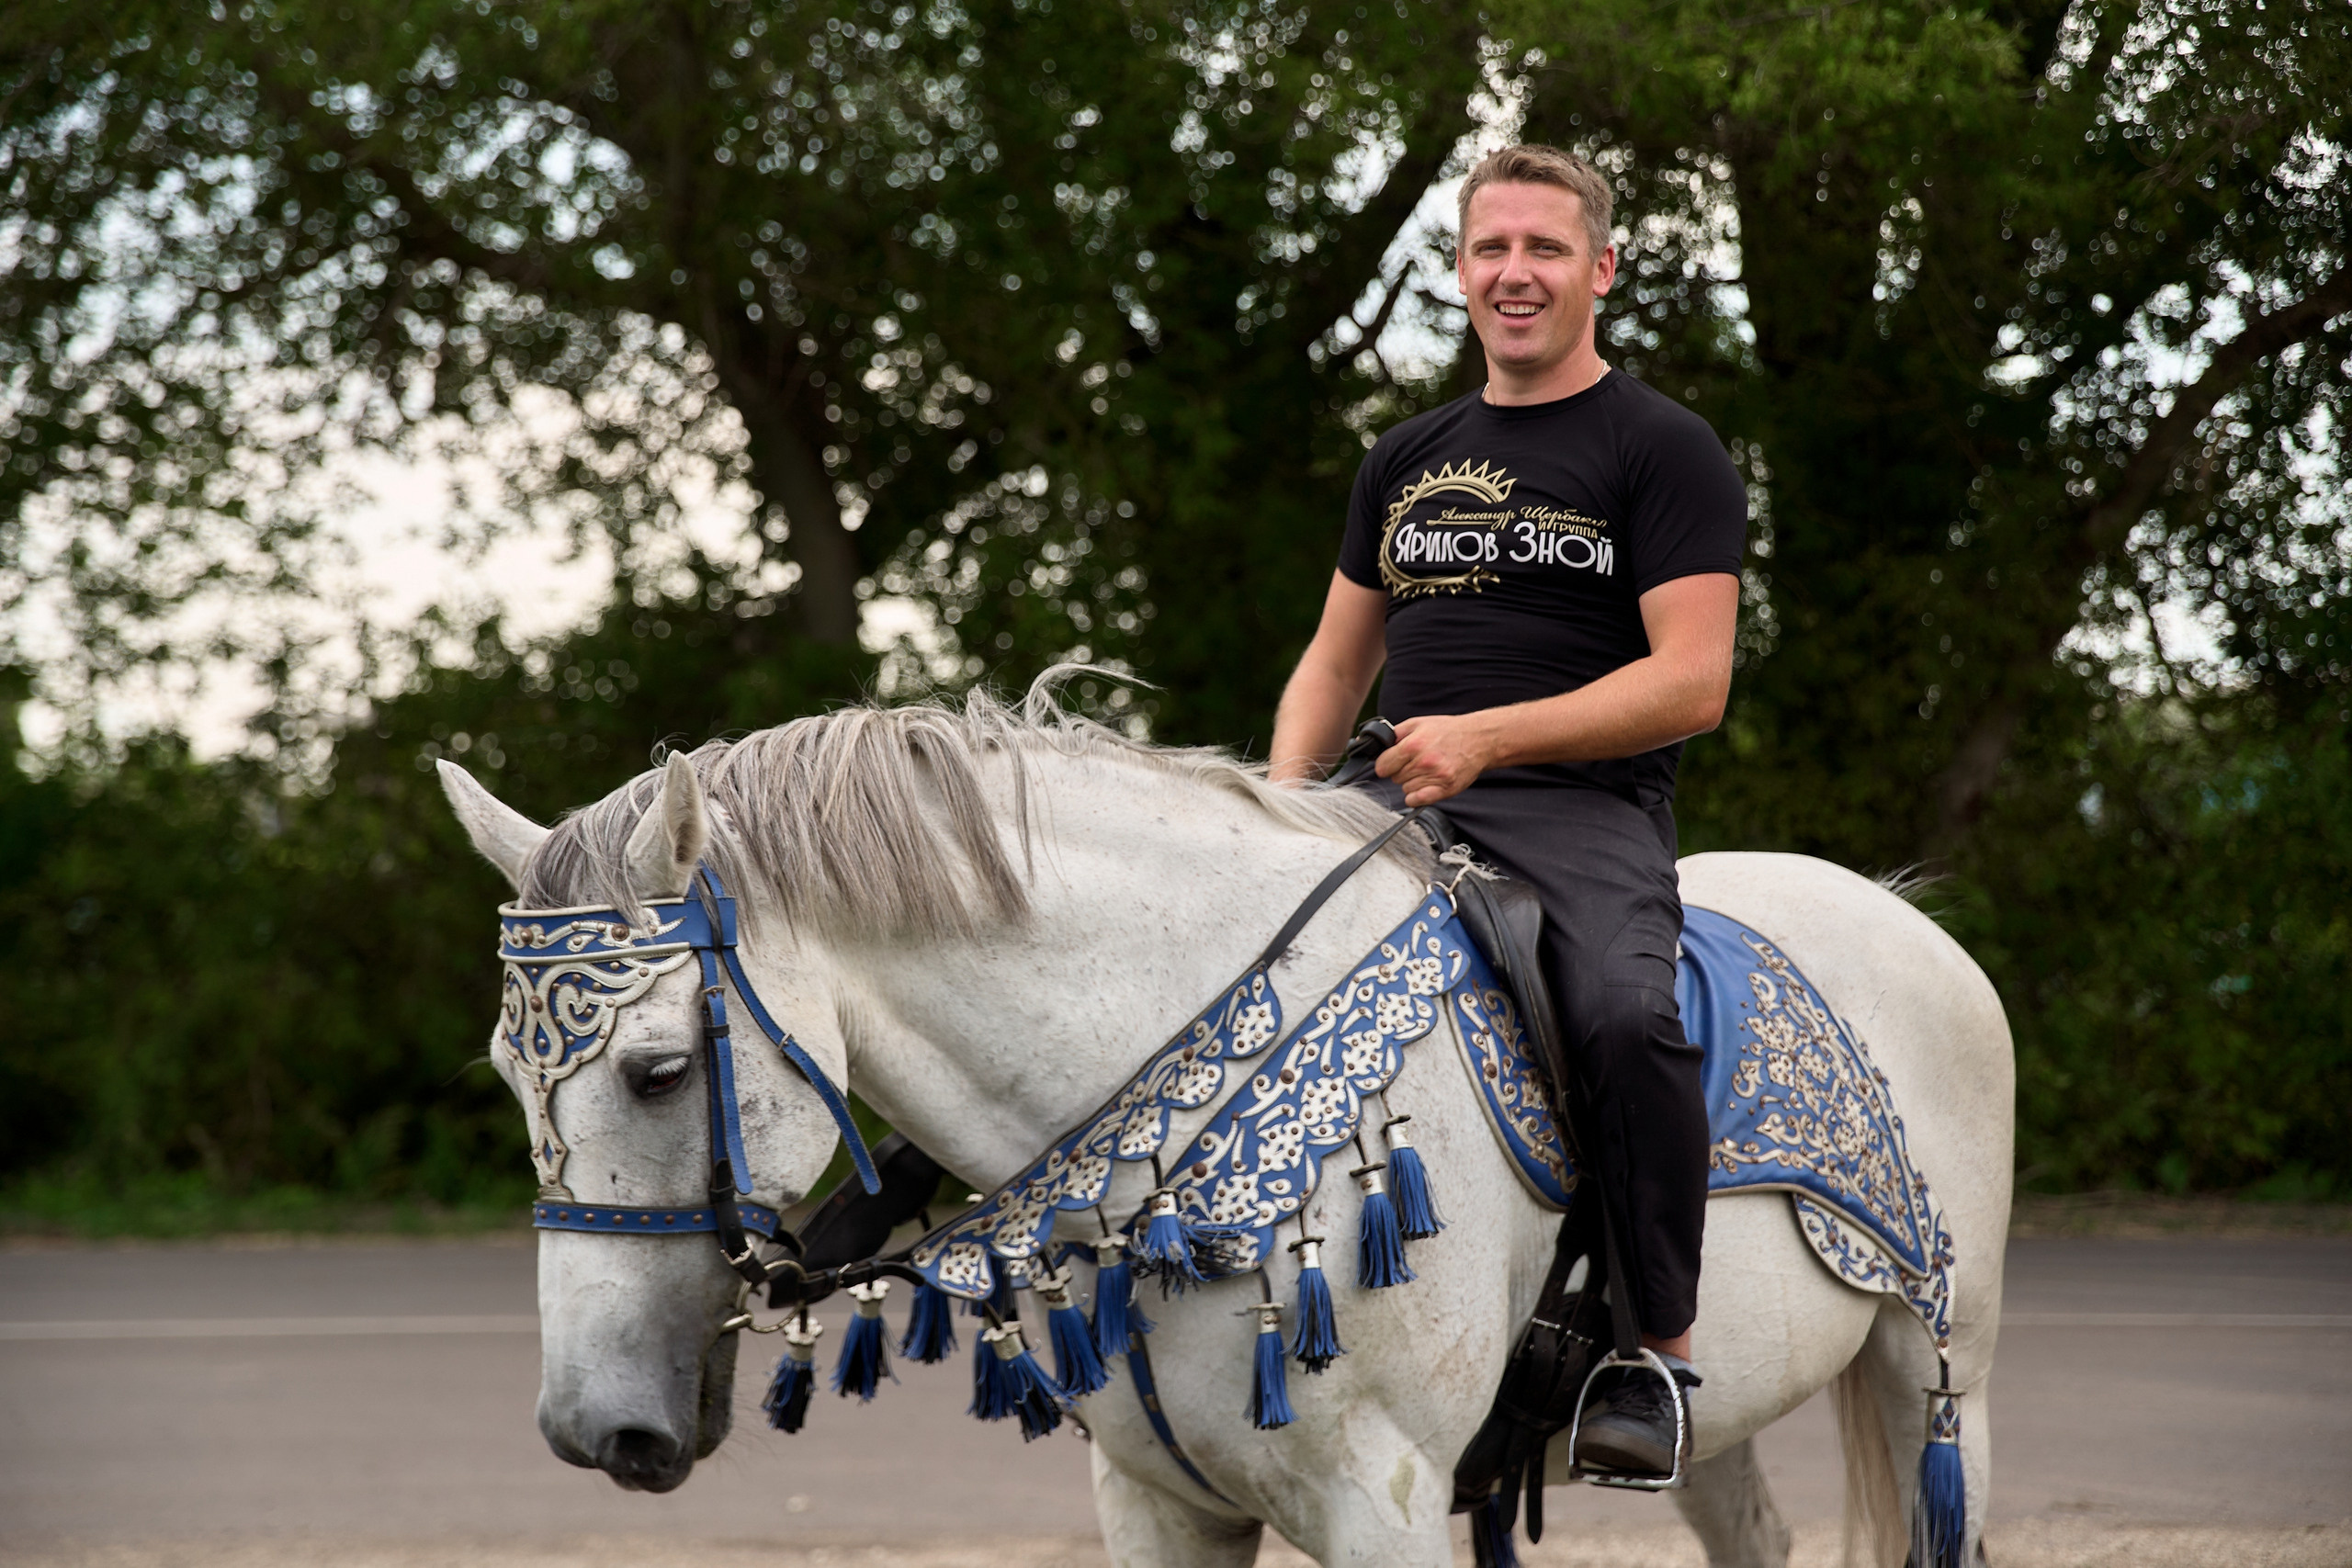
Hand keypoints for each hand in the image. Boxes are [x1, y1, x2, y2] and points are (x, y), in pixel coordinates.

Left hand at [1375, 713, 1497, 805]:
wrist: (1478, 739)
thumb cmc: (1447, 731)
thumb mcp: (1417, 723)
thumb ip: (1394, 734)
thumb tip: (1373, 743)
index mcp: (1413, 745)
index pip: (1382, 766)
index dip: (1385, 763)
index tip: (1392, 761)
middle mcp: (1423, 762)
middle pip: (1394, 778)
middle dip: (1401, 770)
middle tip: (1416, 761)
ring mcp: (1435, 777)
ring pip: (1405, 789)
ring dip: (1411, 782)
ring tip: (1426, 769)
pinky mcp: (1445, 789)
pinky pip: (1416, 801)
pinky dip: (1416, 796)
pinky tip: (1424, 785)